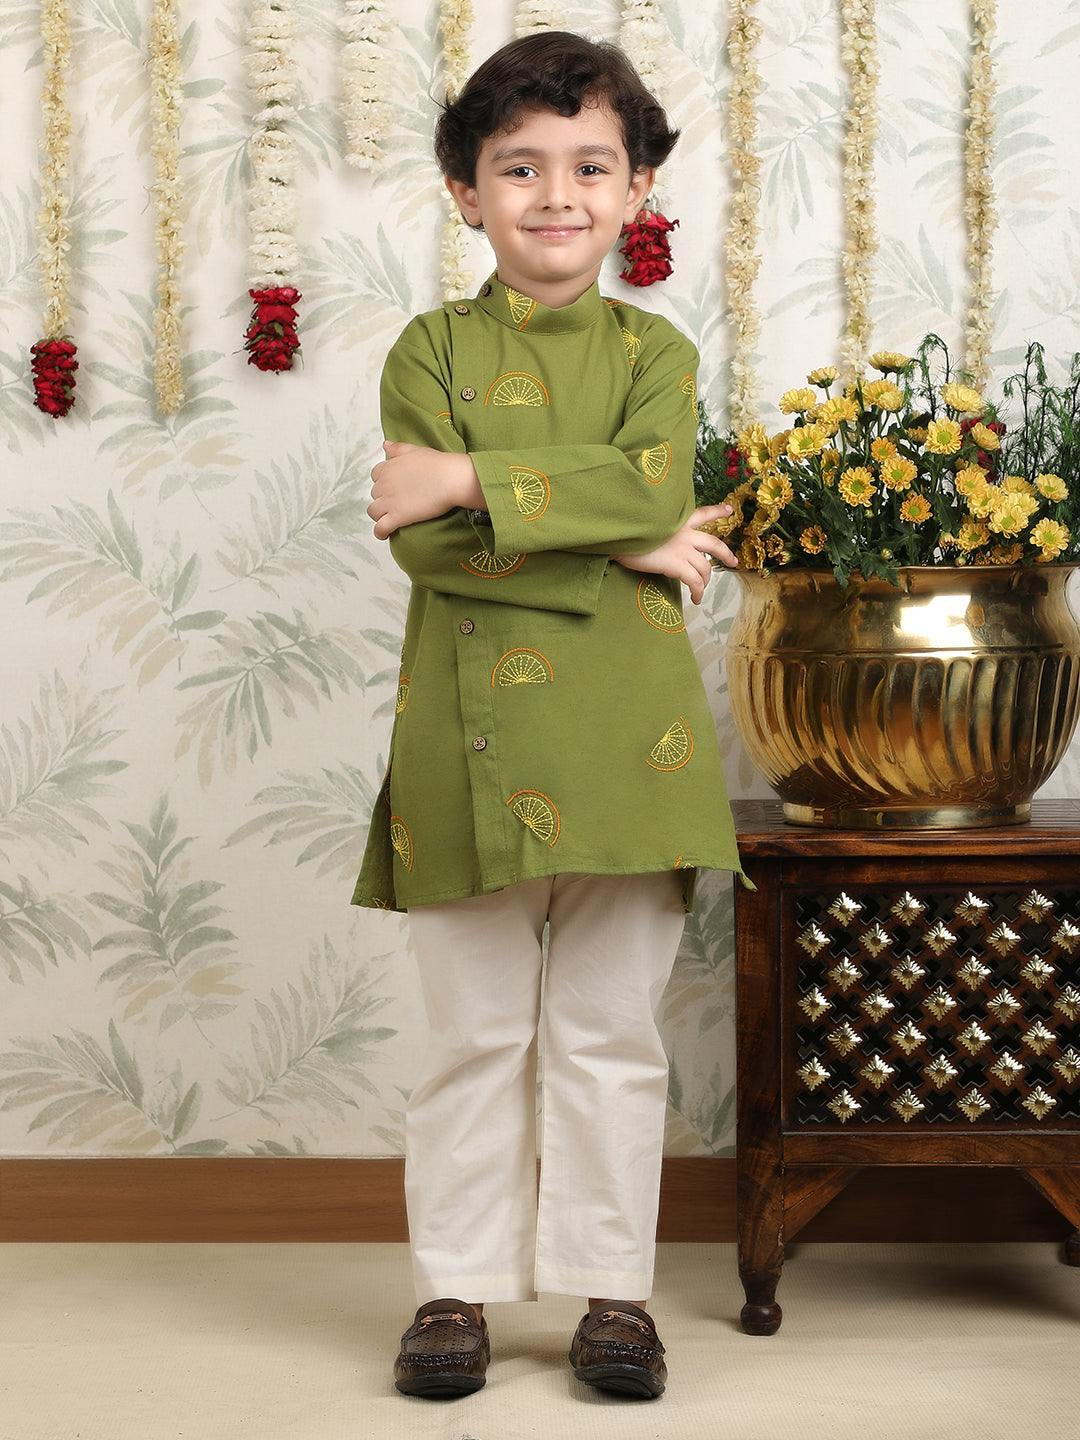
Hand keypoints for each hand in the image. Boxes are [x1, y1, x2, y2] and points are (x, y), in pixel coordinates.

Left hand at [368, 442, 484, 537]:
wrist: (451, 479)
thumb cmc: (439, 465)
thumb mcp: (415, 450)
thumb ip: (398, 448)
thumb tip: (385, 444)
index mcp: (389, 467)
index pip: (375, 475)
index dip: (383, 482)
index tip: (393, 487)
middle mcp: (385, 483)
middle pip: (374, 494)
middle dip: (383, 498)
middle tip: (397, 503)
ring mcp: (389, 501)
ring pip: (373, 511)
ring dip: (379, 515)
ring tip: (389, 519)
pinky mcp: (397, 516)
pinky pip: (380, 528)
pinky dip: (380, 532)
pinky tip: (385, 534)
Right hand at [613, 504, 737, 605]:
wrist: (620, 537)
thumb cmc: (628, 533)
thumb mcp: (650, 526)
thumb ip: (664, 533)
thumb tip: (667, 548)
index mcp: (678, 521)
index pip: (702, 513)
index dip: (717, 511)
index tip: (729, 510)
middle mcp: (684, 533)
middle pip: (714, 544)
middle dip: (726, 554)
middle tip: (733, 562)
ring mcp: (682, 549)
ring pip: (705, 568)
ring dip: (705, 581)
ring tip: (700, 590)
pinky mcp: (677, 564)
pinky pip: (695, 582)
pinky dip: (698, 592)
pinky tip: (695, 598)